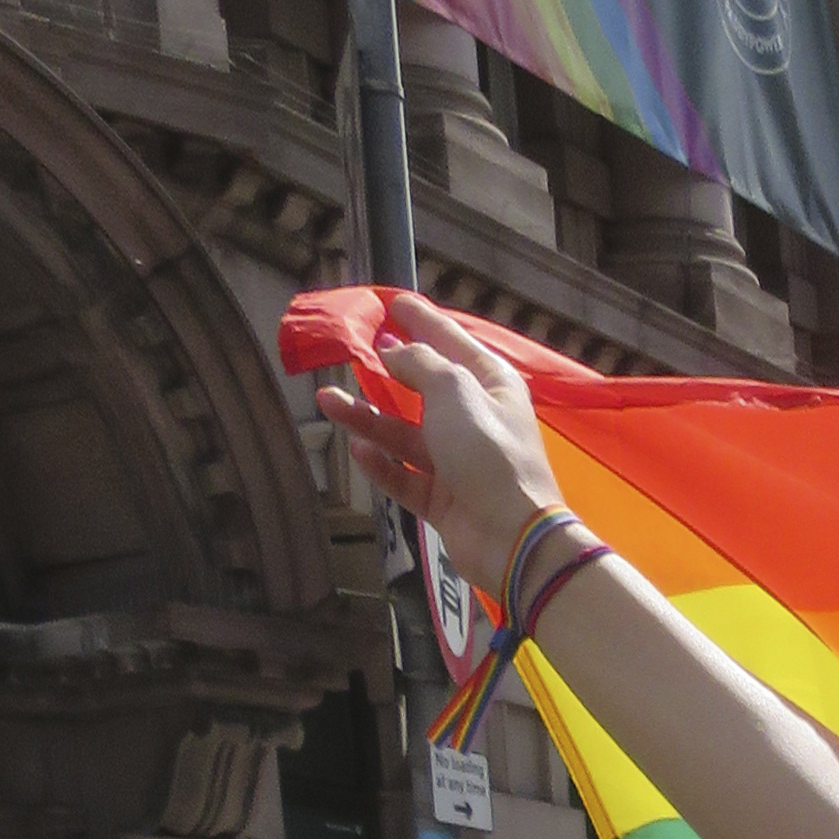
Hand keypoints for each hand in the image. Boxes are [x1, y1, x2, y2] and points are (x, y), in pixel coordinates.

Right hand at [312, 293, 563, 599]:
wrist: (511, 537)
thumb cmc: (488, 451)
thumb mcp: (453, 389)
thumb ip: (419, 363)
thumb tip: (392, 351)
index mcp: (491, 385)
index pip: (452, 342)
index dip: (422, 320)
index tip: (393, 301)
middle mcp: (476, 420)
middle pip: (423, 388)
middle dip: (386, 370)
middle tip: (351, 349)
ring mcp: (459, 463)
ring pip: (405, 434)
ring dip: (367, 418)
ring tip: (327, 400)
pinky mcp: (444, 501)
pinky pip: (405, 476)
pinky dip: (382, 464)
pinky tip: (358, 449)